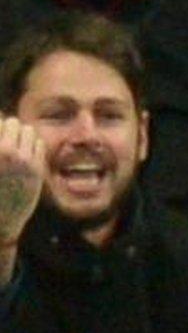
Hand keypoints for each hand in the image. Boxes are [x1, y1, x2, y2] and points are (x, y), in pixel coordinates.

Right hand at [0, 115, 46, 247]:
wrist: (2, 217)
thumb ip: (1, 142)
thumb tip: (3, 116)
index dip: (0, 126)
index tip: (3, 136)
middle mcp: (5, 153)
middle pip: (12, 122)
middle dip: (9, 129)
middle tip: (6, 142)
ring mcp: (22, 161)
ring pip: (28, 131)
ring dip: (22, 135)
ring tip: (15, 148)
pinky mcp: (36, 168)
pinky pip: (38, 144)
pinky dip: (33, 146)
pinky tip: (25, 156)